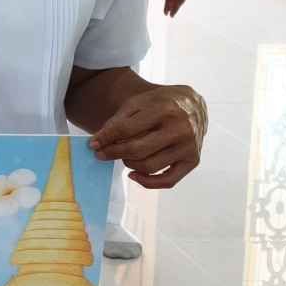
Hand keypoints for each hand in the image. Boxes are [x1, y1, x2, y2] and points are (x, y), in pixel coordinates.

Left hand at [88, 86, 203, 188]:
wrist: (192, 104)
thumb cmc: (161, 102)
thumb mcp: (138, 102)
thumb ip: (119, 121)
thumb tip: (98, 142)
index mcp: (164, 108)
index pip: (127, 129)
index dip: (106, 138)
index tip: (92, 144)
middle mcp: (180, 128)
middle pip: (138, 150)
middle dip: (114, 153)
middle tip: (101, 154)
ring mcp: (189, 146)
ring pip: (150, 166)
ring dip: (129, 164)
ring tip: (122, 156)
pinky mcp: (193, 160)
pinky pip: (168, 180)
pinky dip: (148, 182)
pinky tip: (133, 175)